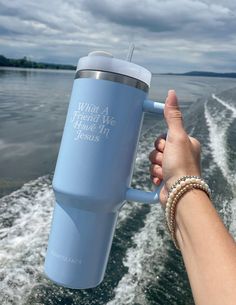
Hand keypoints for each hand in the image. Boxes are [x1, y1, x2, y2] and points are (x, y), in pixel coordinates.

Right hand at [149, 90, 200, 205]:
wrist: (180, 193)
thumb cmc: (181, 165)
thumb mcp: (177, 137)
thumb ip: (173, 116)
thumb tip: (172, 93)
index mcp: (186, 143)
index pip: (164, 135)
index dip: (161, 141)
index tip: (166, 147)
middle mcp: (181, 155)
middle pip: (157, 148)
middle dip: (157, 155)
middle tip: (166, 161)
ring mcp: (173, 167)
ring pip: (154, 160)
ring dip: (156, 166)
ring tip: (164, 172)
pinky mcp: (166, 178)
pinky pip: (153, 171)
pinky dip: (155, 175)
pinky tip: (161, 180)